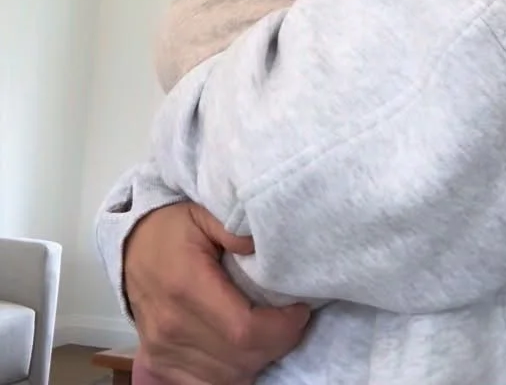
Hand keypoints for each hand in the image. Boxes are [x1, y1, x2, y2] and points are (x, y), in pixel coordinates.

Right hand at [125, 202, 309, 384]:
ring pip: (227, 378)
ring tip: (268, 331)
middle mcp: (172, 326)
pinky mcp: (159, 362)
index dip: (281, 329)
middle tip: (289, 319)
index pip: (245, 331)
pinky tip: (243, 350)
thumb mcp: (202, 213)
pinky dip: (231, 374)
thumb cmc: (171, 228)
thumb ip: (233, 228)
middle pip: (240, 360)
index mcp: (186, 287)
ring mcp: (163, 349)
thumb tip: (259, 246)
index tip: (299, 309)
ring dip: (256, 360)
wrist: (130, 246)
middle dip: (276, 344)